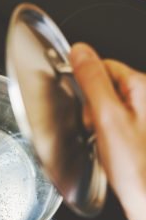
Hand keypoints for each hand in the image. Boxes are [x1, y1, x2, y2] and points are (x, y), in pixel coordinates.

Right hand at [70, 43, 145, 219]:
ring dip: (99, 122)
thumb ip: (92, 81)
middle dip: (93, 107)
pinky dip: (107, 133)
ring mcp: (143, 118)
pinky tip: (112, 149)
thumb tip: (80, 51)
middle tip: (96, 129)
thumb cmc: (137, 168)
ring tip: (105, 143)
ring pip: (108, 107)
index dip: (86, 85)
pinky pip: (115, 124)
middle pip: (106, 86)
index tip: (86, 107)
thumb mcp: (107, 119)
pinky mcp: (140, 134)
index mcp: (141, 88)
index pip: (104, 66)